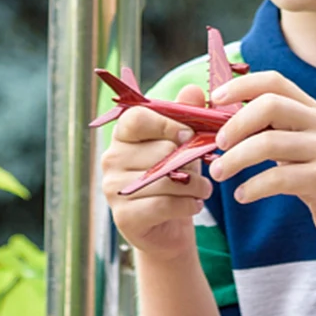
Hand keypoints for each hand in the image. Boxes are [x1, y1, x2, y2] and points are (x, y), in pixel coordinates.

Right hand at [101, 88, 212, 260]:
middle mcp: (111, 159)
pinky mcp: (124, 217)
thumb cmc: (176, 176)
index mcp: (124, 135)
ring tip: (204, 189)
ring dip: (195, 184)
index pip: (138, 118)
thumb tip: (193, 89)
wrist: (169, 226)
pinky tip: (195, 205)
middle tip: (203, 168)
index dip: (167, 123)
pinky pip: (164, 204)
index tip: (190, 134)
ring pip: (166, 179)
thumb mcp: (185, 143)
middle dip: (190, 159)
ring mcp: (113, 189)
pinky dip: (188, 204)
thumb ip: (188, 115)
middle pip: (160, 149)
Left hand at [208, 70, 315, 252]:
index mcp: (309, 110)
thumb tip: (221, 121)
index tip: (215, 98)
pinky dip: (253, 187)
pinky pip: (278, 178)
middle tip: (218, 144)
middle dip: (235, 123)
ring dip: (235, 159)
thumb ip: (271, 129)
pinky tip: (242, 195)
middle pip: (270, 105)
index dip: (241, 85)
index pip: (274, 81)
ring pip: (268, 143)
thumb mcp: (299, 145)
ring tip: (219, 173)